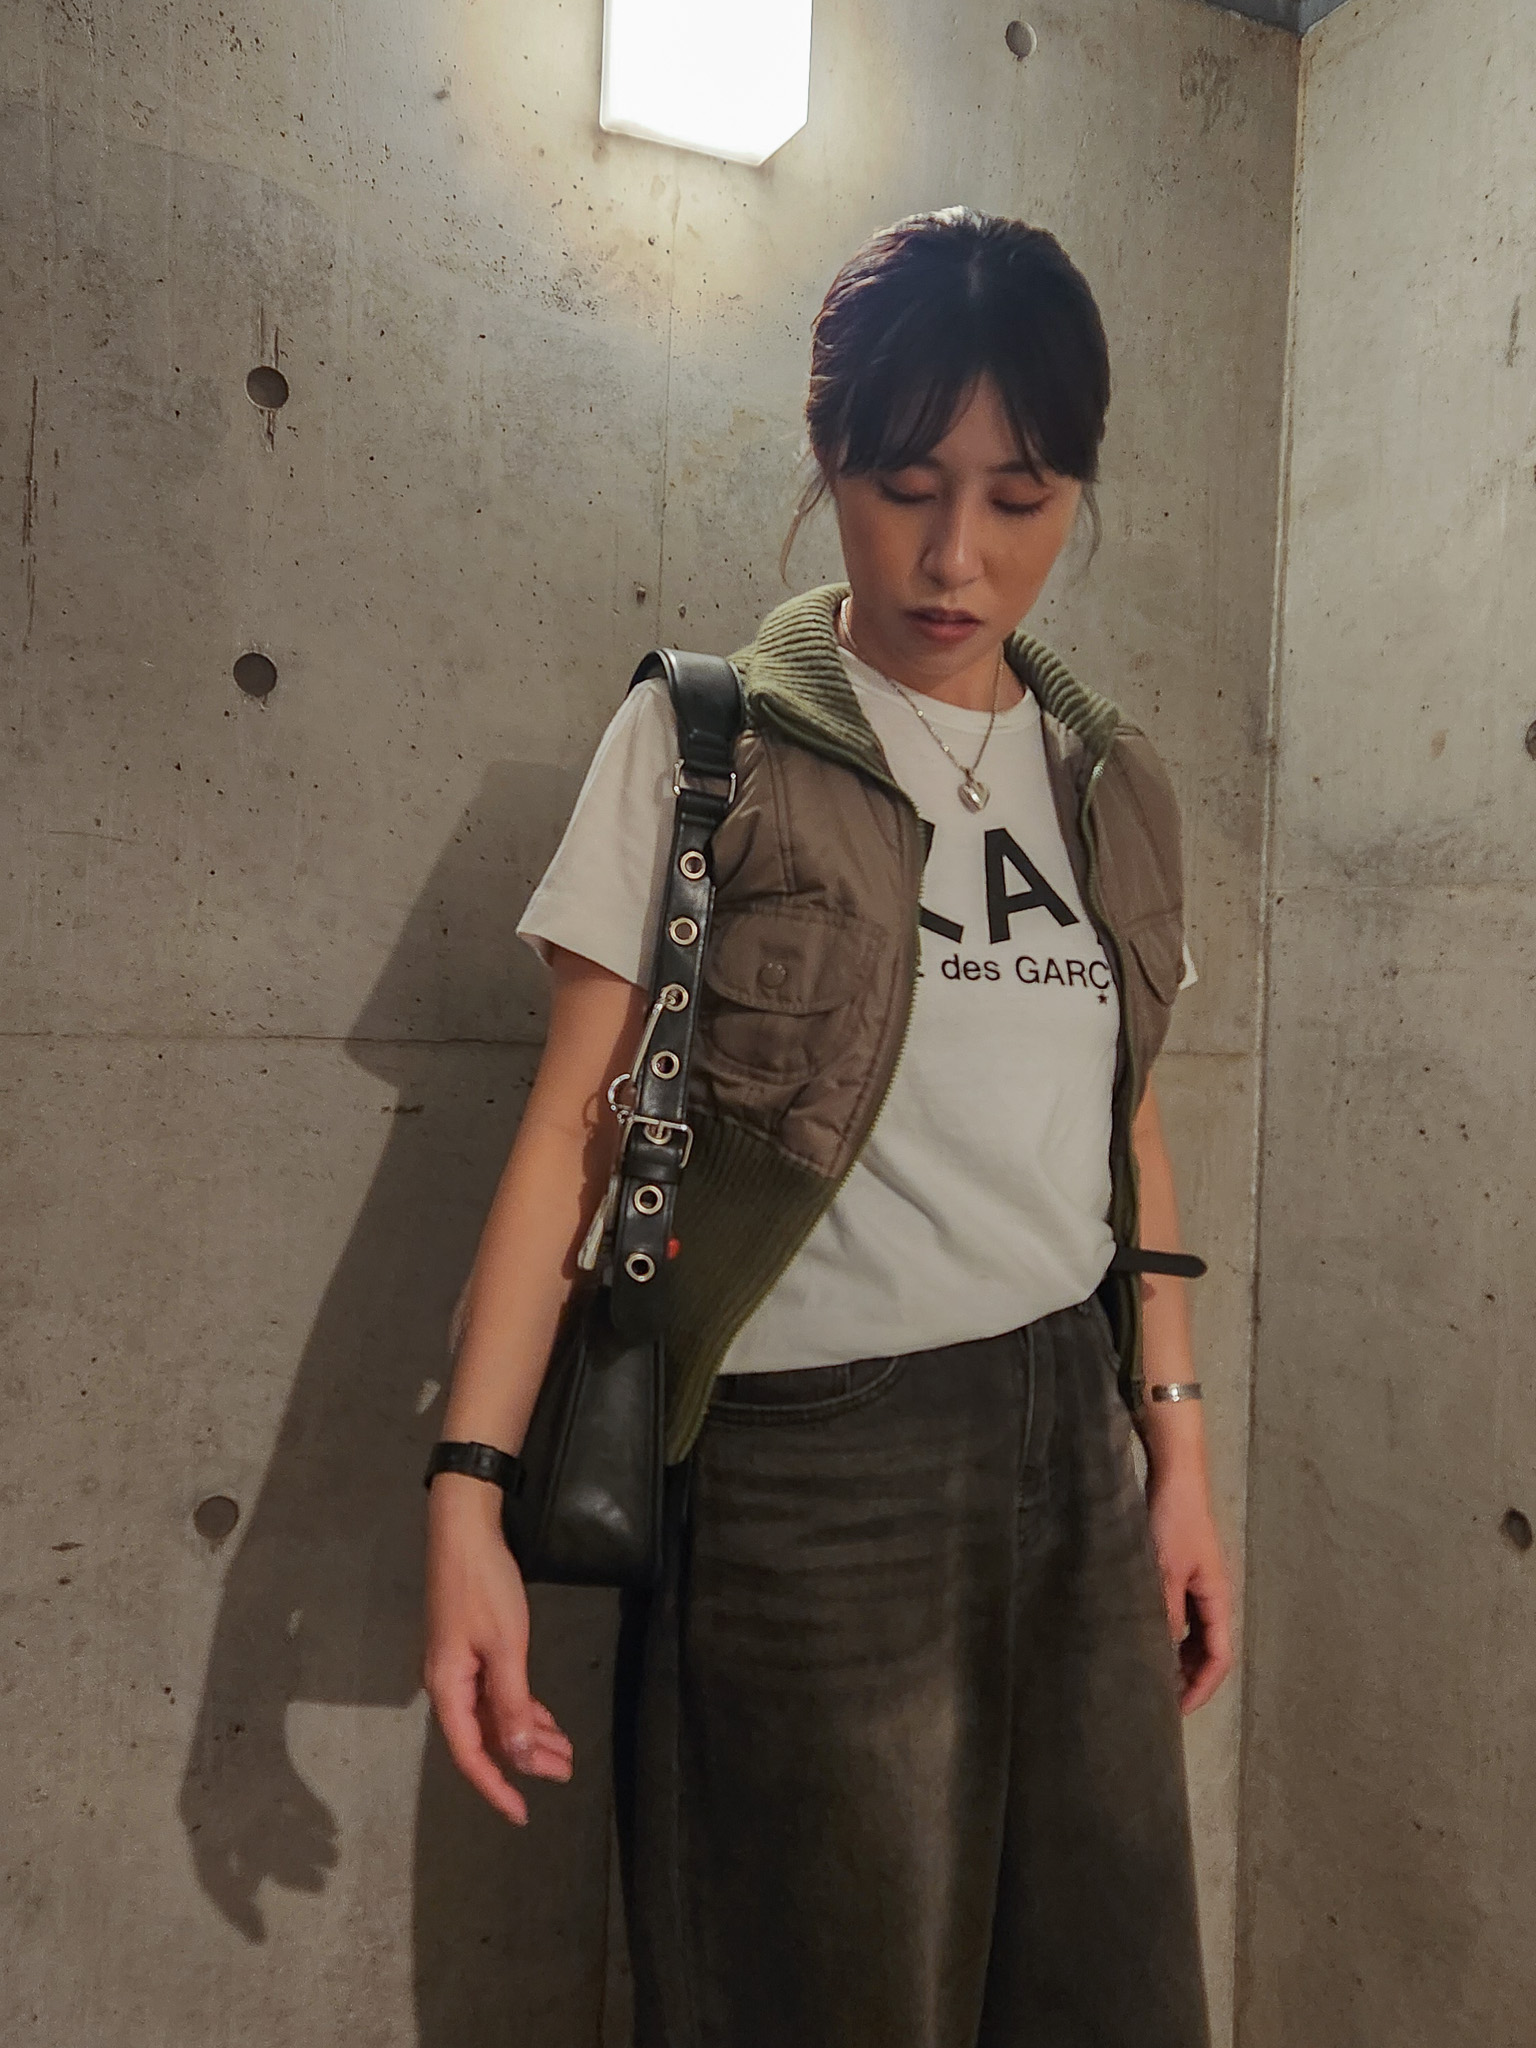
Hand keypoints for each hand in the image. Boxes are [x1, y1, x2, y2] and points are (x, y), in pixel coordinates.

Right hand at [422, 1476, 574, 1822]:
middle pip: (485, 1736)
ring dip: (526, 1733)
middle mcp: (447, 1684)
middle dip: (523, 1758)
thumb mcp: (506, 1647)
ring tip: (564, 1751)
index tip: (521, 1813)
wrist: (464, 1531)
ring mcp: (457, 1666)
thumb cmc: (484, 1587)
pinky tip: (543, 1718)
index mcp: (447, 1688)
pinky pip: (494, 1692)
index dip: (496, 1786)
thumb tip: (517, 1756)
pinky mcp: (469, 1649)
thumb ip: (512, 1704)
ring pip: (493, 1714)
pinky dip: (520, 1707)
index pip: (470, 1754)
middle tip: (564, 1771)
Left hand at [1145, 1464, 1233, 1714]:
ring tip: (1150, 1678)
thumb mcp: (1164, 1570)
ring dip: (1177, 1658)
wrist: (1173, 1476)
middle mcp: (1211, 1596)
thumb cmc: (1173, 1520)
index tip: (1176, 1711)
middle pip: (1207, 1651)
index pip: (1219, 1659)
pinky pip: (1178, 1615)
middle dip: (1188, 1679)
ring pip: (1192, 1635)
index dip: (1201, 1688)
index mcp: (1217, 1599)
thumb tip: (1161, 1653)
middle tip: (1159, 1702)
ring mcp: (1196, 1584)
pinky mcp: (1179, 1571)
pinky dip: (1167, 1635)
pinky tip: (1144, 1640)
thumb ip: (1165, 1613)